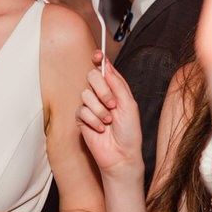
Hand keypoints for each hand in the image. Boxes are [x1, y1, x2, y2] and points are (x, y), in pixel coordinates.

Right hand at [76, 53, 146, 182]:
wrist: (121, 155)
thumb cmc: (130, 132)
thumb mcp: (129, 105)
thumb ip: (117, 84)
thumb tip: (107, 66)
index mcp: (115, 90)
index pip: (104, 70)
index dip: (99, 60)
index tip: (97, 56)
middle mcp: (101, 95)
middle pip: (92, 77)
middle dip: (102, 90)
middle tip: (112, 104)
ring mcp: (90, 106)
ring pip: (85, 95)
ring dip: (99, 110)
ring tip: (108, 122)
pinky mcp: (82, 119)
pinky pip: (81, 111)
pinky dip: (93, 120)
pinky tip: (100, 129)